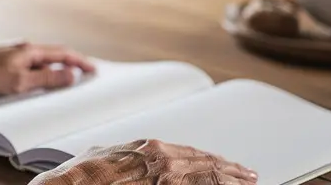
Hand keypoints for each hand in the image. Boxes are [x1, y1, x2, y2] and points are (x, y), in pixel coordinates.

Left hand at [0, 42, 95, 96]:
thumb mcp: (20, 82)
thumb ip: (47, 78)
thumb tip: (72, 74)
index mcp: (30, 50)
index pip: (63, 54)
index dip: (80, 62)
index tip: (94, 70)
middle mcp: (23, 50)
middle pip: (53, 56)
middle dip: (70, 65)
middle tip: (84, 75)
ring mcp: (12, 56)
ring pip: (39, 62)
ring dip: (53, 70)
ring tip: (64, 82)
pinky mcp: (2, 65)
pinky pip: (27, 68)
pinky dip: (38, 75)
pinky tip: (35, 84)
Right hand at [29, 140, 257, 184]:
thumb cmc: (80, 175)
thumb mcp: (105, 156)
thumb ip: (123, 155)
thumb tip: (124, 155)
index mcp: (149, 148)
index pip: (192, 154)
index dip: (213, 160)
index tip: (227, 165)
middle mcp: (162, 160)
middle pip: (207, 165)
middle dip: (231, 171)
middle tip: (250, 175)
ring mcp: (165, 178)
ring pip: (209, 178)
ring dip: (231, 180)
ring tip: (248, 182)